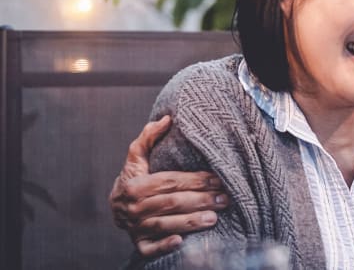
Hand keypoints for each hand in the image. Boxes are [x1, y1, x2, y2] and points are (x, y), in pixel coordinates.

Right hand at [108, 116, 228, 257]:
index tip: (217, 178)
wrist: (116, 206)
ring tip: (215, 217)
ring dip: (190, 222)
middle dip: (200, 200)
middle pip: (171, 203)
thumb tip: (167, 118)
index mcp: (135, 185)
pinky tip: (181, 241)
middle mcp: (134, 208)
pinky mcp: (139, 243)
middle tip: (225, 198)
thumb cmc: (134, 176)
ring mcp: (135, 227)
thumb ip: (149, 137)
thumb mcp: (137, 156)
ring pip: (165, 224)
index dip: (194, 180)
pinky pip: (149, 248)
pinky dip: (164, 246)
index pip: (169, 182)